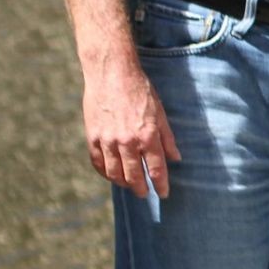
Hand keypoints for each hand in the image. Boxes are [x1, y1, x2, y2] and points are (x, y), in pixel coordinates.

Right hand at [82, 49, 180, 197]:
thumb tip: (176, 158)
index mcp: (147, 135)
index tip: (164, 194)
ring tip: (130, 186)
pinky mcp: (92, 137)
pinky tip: (112, 175)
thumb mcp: (161, 113)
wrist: (112, 74)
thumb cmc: (141, 91)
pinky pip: (97, 163)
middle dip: (141, 188)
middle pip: (134, 176)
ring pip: (114, 173)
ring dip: (123, 183)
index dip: (161, 184)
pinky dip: (105, 173)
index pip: (156, 169)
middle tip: (145, 193)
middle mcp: (127, 141)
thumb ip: (167, 138)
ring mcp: (107, 140)